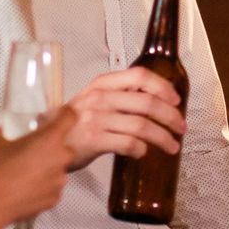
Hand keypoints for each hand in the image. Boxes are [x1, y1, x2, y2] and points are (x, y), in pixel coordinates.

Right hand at [0, 108, 76, 220]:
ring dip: (49, 170)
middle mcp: (60, 158)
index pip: (70, 117)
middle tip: (37, 153)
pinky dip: (45, 188)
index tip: (63, 115)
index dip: (67, 114)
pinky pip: (54, 189)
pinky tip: (29, 189)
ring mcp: (60, 180)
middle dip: (55, 150)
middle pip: (67, 149)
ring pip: (60, 171)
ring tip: (30, 175)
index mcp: (50, 139)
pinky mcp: (55, 198)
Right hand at [60, 68, 186, 169]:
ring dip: (162, 137)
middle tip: (181, 128)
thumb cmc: (73, 123)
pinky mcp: (93, 141)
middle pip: (147, 103)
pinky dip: (141, 150)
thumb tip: (157, 101)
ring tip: (171, 146)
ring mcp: (96, 119)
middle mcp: (100, 98)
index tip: (176, 100)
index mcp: (102, 84)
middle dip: (170, 116)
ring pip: (142, 126)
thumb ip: (119, 95)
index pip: (139, 76)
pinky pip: (128, 144)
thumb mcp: (93, 99)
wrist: (47, 142)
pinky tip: (142, 152)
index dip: (162, 86)